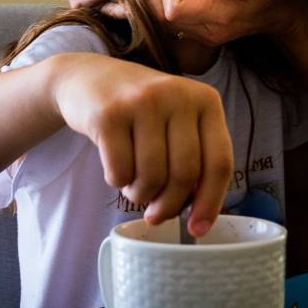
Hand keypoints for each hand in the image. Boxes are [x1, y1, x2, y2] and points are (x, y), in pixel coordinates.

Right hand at [49, 53, 233, 235]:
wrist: (88, 78)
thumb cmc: (141, 111)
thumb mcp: (177, 121)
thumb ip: (194, 158)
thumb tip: (197, 218)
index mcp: (206, 100)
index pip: (220, 162)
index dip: (211, 202)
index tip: (197, 229)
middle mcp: (178, 95)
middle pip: (185, 174)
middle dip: (169, 205)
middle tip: (155, 214)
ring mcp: (143, 101)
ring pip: (152, 176)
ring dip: (141, 195)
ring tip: (134, 186)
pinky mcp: (109, 114)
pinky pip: (119, 171)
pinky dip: (117, 182)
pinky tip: (116, 169)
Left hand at [150, 0, 307, 46]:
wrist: (285, 14)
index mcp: (219, 16)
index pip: (176, 10)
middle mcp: (209, 31)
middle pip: (166, 20)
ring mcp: (207, 35)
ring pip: (168, 24)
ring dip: (153, 1)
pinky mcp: (206, 32)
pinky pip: (177, 23)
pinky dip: (164, 6)